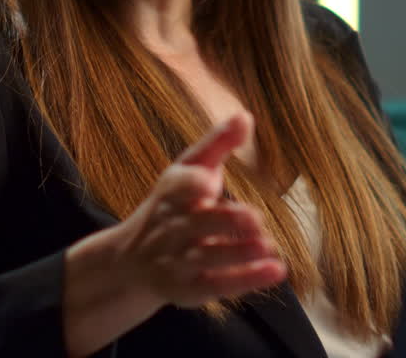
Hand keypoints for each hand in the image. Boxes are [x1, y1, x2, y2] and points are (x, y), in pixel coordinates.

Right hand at [114, 112, 286, 307]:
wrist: (130, 261)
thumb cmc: (173, 205)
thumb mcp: (188, 169)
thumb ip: (217, 144)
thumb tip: (245, 115)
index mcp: (171, 192)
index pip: (176, 186)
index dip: (191, 184)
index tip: (209, 181)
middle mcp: (170, 227)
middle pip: (196, 224)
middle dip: (224, 222)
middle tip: (255, 218)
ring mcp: (176, 261)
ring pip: (207, 258)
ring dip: (237, 254)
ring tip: (270, 246)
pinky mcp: (188, 289)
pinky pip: (217, 286)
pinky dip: (246, 280)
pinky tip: (275, 271)